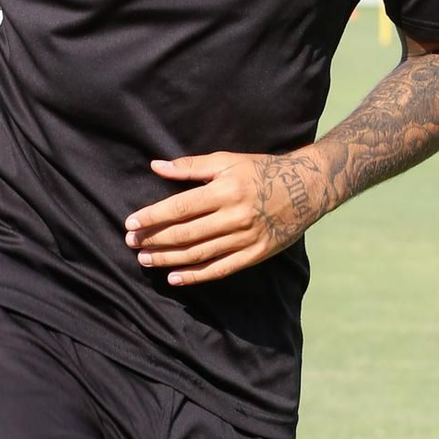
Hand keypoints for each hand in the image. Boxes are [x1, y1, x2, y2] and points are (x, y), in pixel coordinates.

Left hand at [124, 148, 328, 286]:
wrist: (307, 188)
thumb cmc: (262, 170)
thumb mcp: (228, 160)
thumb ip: (191, 166)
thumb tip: (156, 166)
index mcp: (226, 190)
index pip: (180, 207)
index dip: (152, 217)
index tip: (130, 223)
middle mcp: (235, 216)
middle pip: (185, 233)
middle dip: (154, 240)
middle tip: (131, 243)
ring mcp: (246, 238)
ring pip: (199, 254)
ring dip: (168, 259)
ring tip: (145, 260)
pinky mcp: (255, 255)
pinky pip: (220, 269)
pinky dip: (195, 276)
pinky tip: (174, 278)